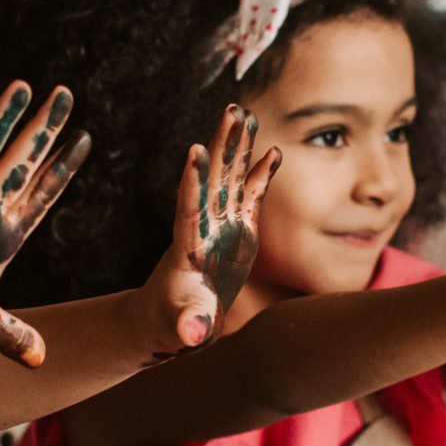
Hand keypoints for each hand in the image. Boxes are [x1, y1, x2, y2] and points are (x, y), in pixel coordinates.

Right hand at [0, 81, 89, 366]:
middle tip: (67, 93)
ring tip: (23, 86)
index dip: (63, 168)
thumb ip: (14, 337)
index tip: (86, 138)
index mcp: (3, 235)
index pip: (42, 195)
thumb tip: (41, 363)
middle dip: (43, 128)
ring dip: (1, 121)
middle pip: (20, 161)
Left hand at [144, 105, 279, 356]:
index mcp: (187, 248)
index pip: (188, 210)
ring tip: (244, 113)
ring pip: (230, 179)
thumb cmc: (172, 325)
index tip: (194, 152)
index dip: (192, 183)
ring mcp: (220, 227)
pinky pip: (250, 197)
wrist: (171, 320)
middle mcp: (203, 228)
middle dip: (220, 146)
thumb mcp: (181, 328)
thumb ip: (189, 326)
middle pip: (212, 180)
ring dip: (237, 148)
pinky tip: (274, 151)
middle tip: (229, 110)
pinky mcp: (237, 232)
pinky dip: (260, 174)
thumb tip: (193, 334)